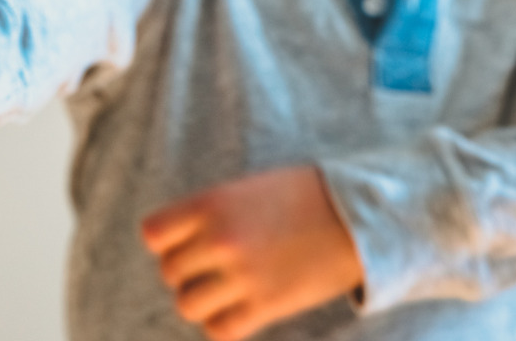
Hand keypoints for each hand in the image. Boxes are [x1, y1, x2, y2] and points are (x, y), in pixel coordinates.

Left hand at [140, 166, 363, 340]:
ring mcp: (242, 275)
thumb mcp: (252, 189)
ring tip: (227, 292)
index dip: (168, 242)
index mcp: (213, 202)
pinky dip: (223, 326)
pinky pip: (219, 330)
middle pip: (170, 272)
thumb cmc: (309, 196)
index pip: (153, 233)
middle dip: (189, 273)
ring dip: (203, 301)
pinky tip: (242, 313)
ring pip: (187, 305)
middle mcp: (220, 238)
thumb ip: (215, 214)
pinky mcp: (265, 306)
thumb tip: (185, 245)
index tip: (188, 243)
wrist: (362, 216)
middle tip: (217, 269)